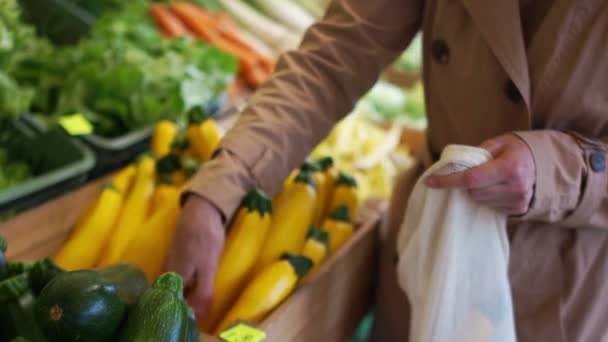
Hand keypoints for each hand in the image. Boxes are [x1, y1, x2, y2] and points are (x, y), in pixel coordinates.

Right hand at [166, 195, 224, 317]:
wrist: (202, 208)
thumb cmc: (205, 238)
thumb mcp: (208, 267)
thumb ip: (203, 292)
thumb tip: (199, 315)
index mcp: (174, 276)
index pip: (176, 300)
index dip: (187, 306)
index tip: (198, 306)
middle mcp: (168, 269)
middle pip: (175, 291)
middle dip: (187, 297)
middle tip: (202, 297)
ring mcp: (171, 258)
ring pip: (177, 280)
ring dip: (188, 286)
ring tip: (201, 288)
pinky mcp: (177, 250)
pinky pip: (180, 270)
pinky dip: (188, 275)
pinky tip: (198, 273)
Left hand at [425, 134, 535, 214]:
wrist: (551, 164)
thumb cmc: (521, 149)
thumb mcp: (502, 141)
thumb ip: (480, 151)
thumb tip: (457, 162)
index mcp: (509, 167)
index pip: (470, 178)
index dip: (448, 181)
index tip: (429, 181)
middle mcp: (514, 187)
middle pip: (473, 192)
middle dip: (467, 183)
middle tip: (474, 172)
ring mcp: (517, 201)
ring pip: (480, 201)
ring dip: (477, 191)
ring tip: (490, 179)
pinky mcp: (518, 209)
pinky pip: (491, 207)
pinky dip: (488, 197)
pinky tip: (498, 188)